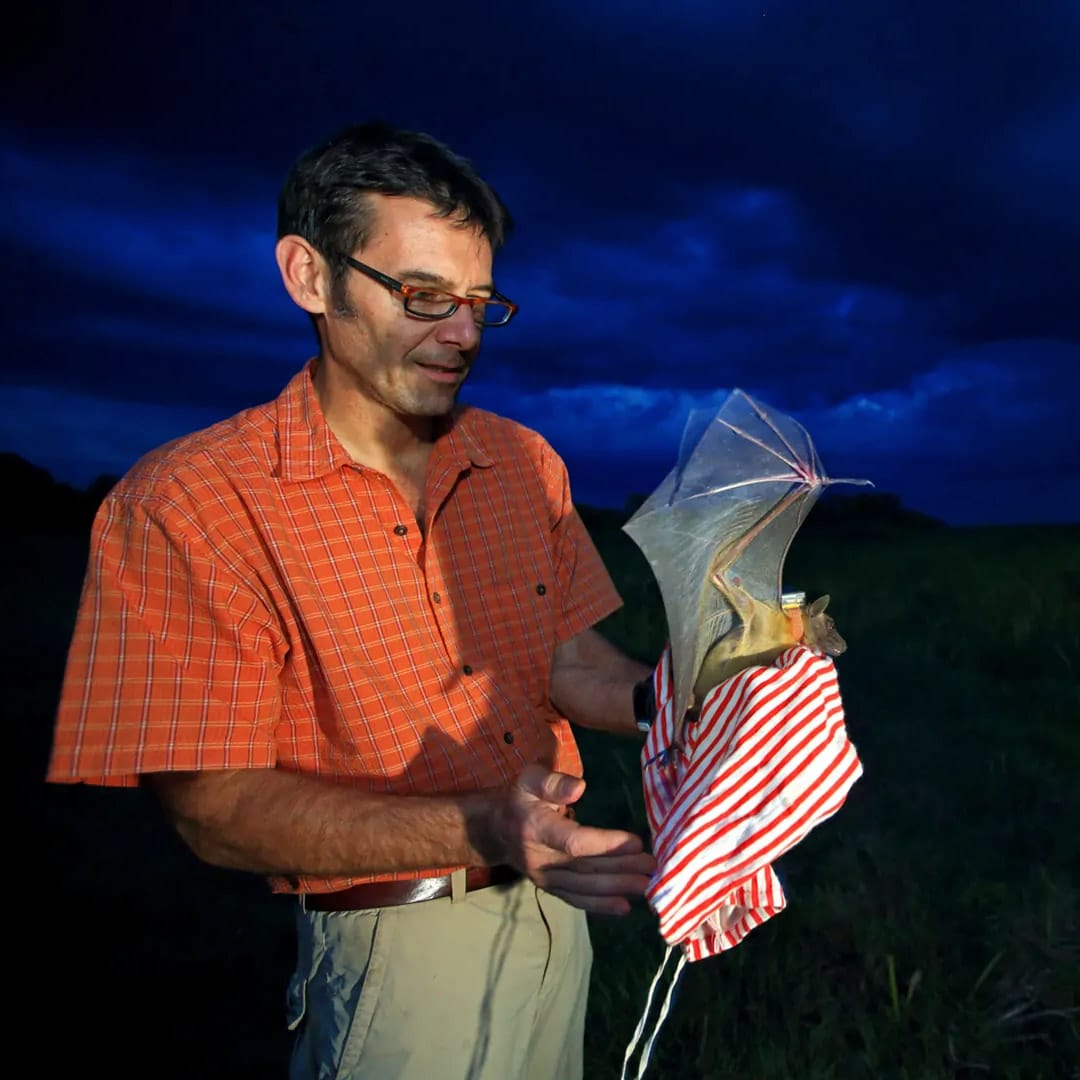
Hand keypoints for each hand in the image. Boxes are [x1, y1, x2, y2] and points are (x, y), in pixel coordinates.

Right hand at [497, 763, 655, 915]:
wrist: (495, 828)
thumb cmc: (520, 798)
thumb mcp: (531, 779)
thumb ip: (553, 782)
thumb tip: (578, 787)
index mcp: (536, 828)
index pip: (574, 841)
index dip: (606, 845)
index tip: (636, 842)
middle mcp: (539, 858)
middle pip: (584, 868)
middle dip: (621, 869)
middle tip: (652, 866)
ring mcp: (543, 878)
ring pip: (583, 886)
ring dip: (616, 888)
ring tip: (646, 886)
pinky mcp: (549, 888)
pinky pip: (576, 899)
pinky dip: (600, 905)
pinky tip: (624, 907)